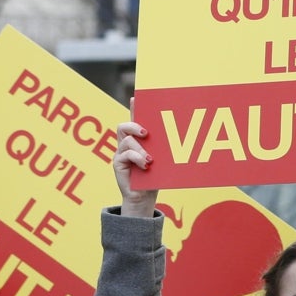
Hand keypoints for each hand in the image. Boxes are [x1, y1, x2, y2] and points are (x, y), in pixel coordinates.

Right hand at [114, 99, 157, 217]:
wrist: (144, 197)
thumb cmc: (154, 177)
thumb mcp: (160, 160)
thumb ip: (161, 148)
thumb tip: (178, 136)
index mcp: (137, 140)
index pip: (134, 120)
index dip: (134, 108)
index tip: (136, 98)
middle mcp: (126, 144)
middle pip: (124, 126)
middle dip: (134, 125)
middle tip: (146, 133)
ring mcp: (121, 153)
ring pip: (126, 140)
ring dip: (140, 148)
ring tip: (150, 159)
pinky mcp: (117, 163)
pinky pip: (125, 154)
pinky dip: (137, 158)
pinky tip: (146, 165)